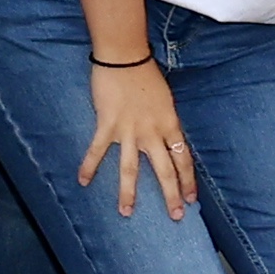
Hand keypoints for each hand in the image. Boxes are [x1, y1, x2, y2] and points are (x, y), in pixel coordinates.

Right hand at [76, 52, 196, 217]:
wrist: (125, 57)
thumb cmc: (145, 74)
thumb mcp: (165, 100)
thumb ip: (165, 121)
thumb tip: (166, 138)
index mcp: (169, 125)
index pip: (183, 159)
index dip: (188, 181)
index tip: (192, 199)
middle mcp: (152, 132)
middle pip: (164, 170)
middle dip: (171, 195)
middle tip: (175, 216)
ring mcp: (129, 131)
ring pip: (131, 169)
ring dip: (128, 193)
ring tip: (126, 212)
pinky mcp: (108, 125)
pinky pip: (98, 150)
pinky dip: (89, 166)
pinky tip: (83, 181)